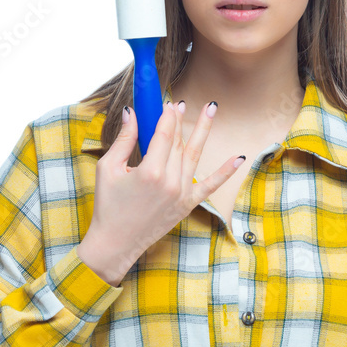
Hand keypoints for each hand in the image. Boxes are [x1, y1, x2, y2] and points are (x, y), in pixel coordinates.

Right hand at [79, 100, 244, 285]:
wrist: (115, 243)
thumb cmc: (108, 206)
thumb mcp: (108, 168)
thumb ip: (124, 139)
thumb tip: (131, 112)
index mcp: (150, 172)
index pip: (164, 134)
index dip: (167, 116)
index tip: (168, 102)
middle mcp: (170, 182)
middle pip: (179, 142)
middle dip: (180, 120)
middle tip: (182, 104)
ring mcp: (182, 194)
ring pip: (193, 155)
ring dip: (203, 130)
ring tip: (211, 108)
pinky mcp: (187, 205)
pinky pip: (210, 185)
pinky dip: (226, 171)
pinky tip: (239, 157)